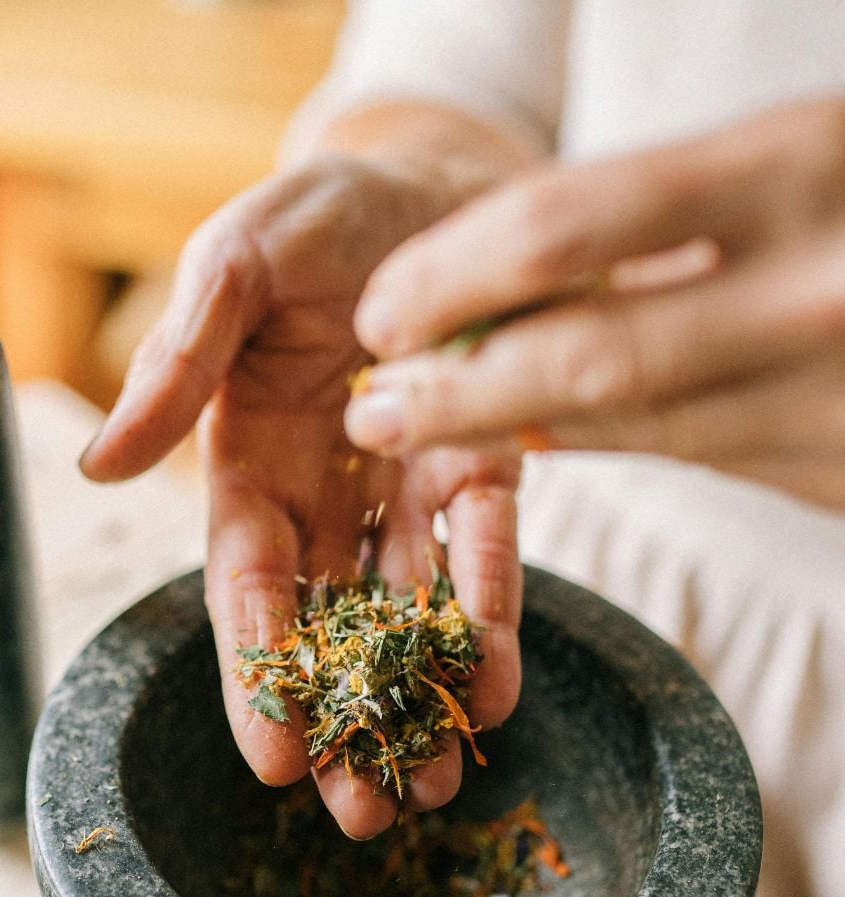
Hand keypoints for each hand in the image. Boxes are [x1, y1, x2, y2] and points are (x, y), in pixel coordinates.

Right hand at [81, 155, 522, 837]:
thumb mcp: (232, 270)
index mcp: (247, 462)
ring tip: (436, 787)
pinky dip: (490, 615)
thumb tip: (97, 468)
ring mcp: (408, 487)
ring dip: (420, 699)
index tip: (268, 760)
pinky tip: (494, 689)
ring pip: (407, 612)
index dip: (253, 672)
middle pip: (328, 625)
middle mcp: (324, 492)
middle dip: (342, 720)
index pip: (245, 585)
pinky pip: (487, 550)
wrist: (427, 178)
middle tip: (364, 816)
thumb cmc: (314, 212)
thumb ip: (174, 368)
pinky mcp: (485, 465)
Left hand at [346, 98, 844, 509]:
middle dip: (452, 387)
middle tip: (369, 403)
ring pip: (630, 422)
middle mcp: (828, 283)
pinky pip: (686, 452)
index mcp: (810, 162)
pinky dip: (592, 442)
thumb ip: (665, 218)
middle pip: (586, 352)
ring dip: (503, 431)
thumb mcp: (799, 160)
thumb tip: (495, 288)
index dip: (453, 271)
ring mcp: (838, 393)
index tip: (381, 307)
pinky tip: (523, 435)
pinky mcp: (841, 466)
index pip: (573, 224)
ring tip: (409, 426)